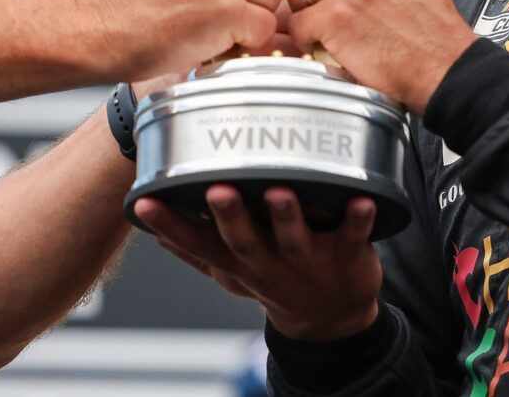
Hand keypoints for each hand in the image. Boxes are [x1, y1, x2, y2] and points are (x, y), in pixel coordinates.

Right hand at [137, 186, 380, 342]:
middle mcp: (271, 265)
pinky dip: (359, 220)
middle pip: (245, 243)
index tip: (145, 204)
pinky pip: (354, 236)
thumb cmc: (279, 281)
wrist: (333, 318)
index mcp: (241, 265)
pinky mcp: (348, 256)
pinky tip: (363, 200)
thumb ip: (199, 254)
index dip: (171, 228)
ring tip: (280, 191)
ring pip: (295, 239)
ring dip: (287, 216)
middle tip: (216, 190)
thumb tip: (158, 235)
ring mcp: (310, 262)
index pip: (199, 247)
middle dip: (229, 217)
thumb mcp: (234, 275)